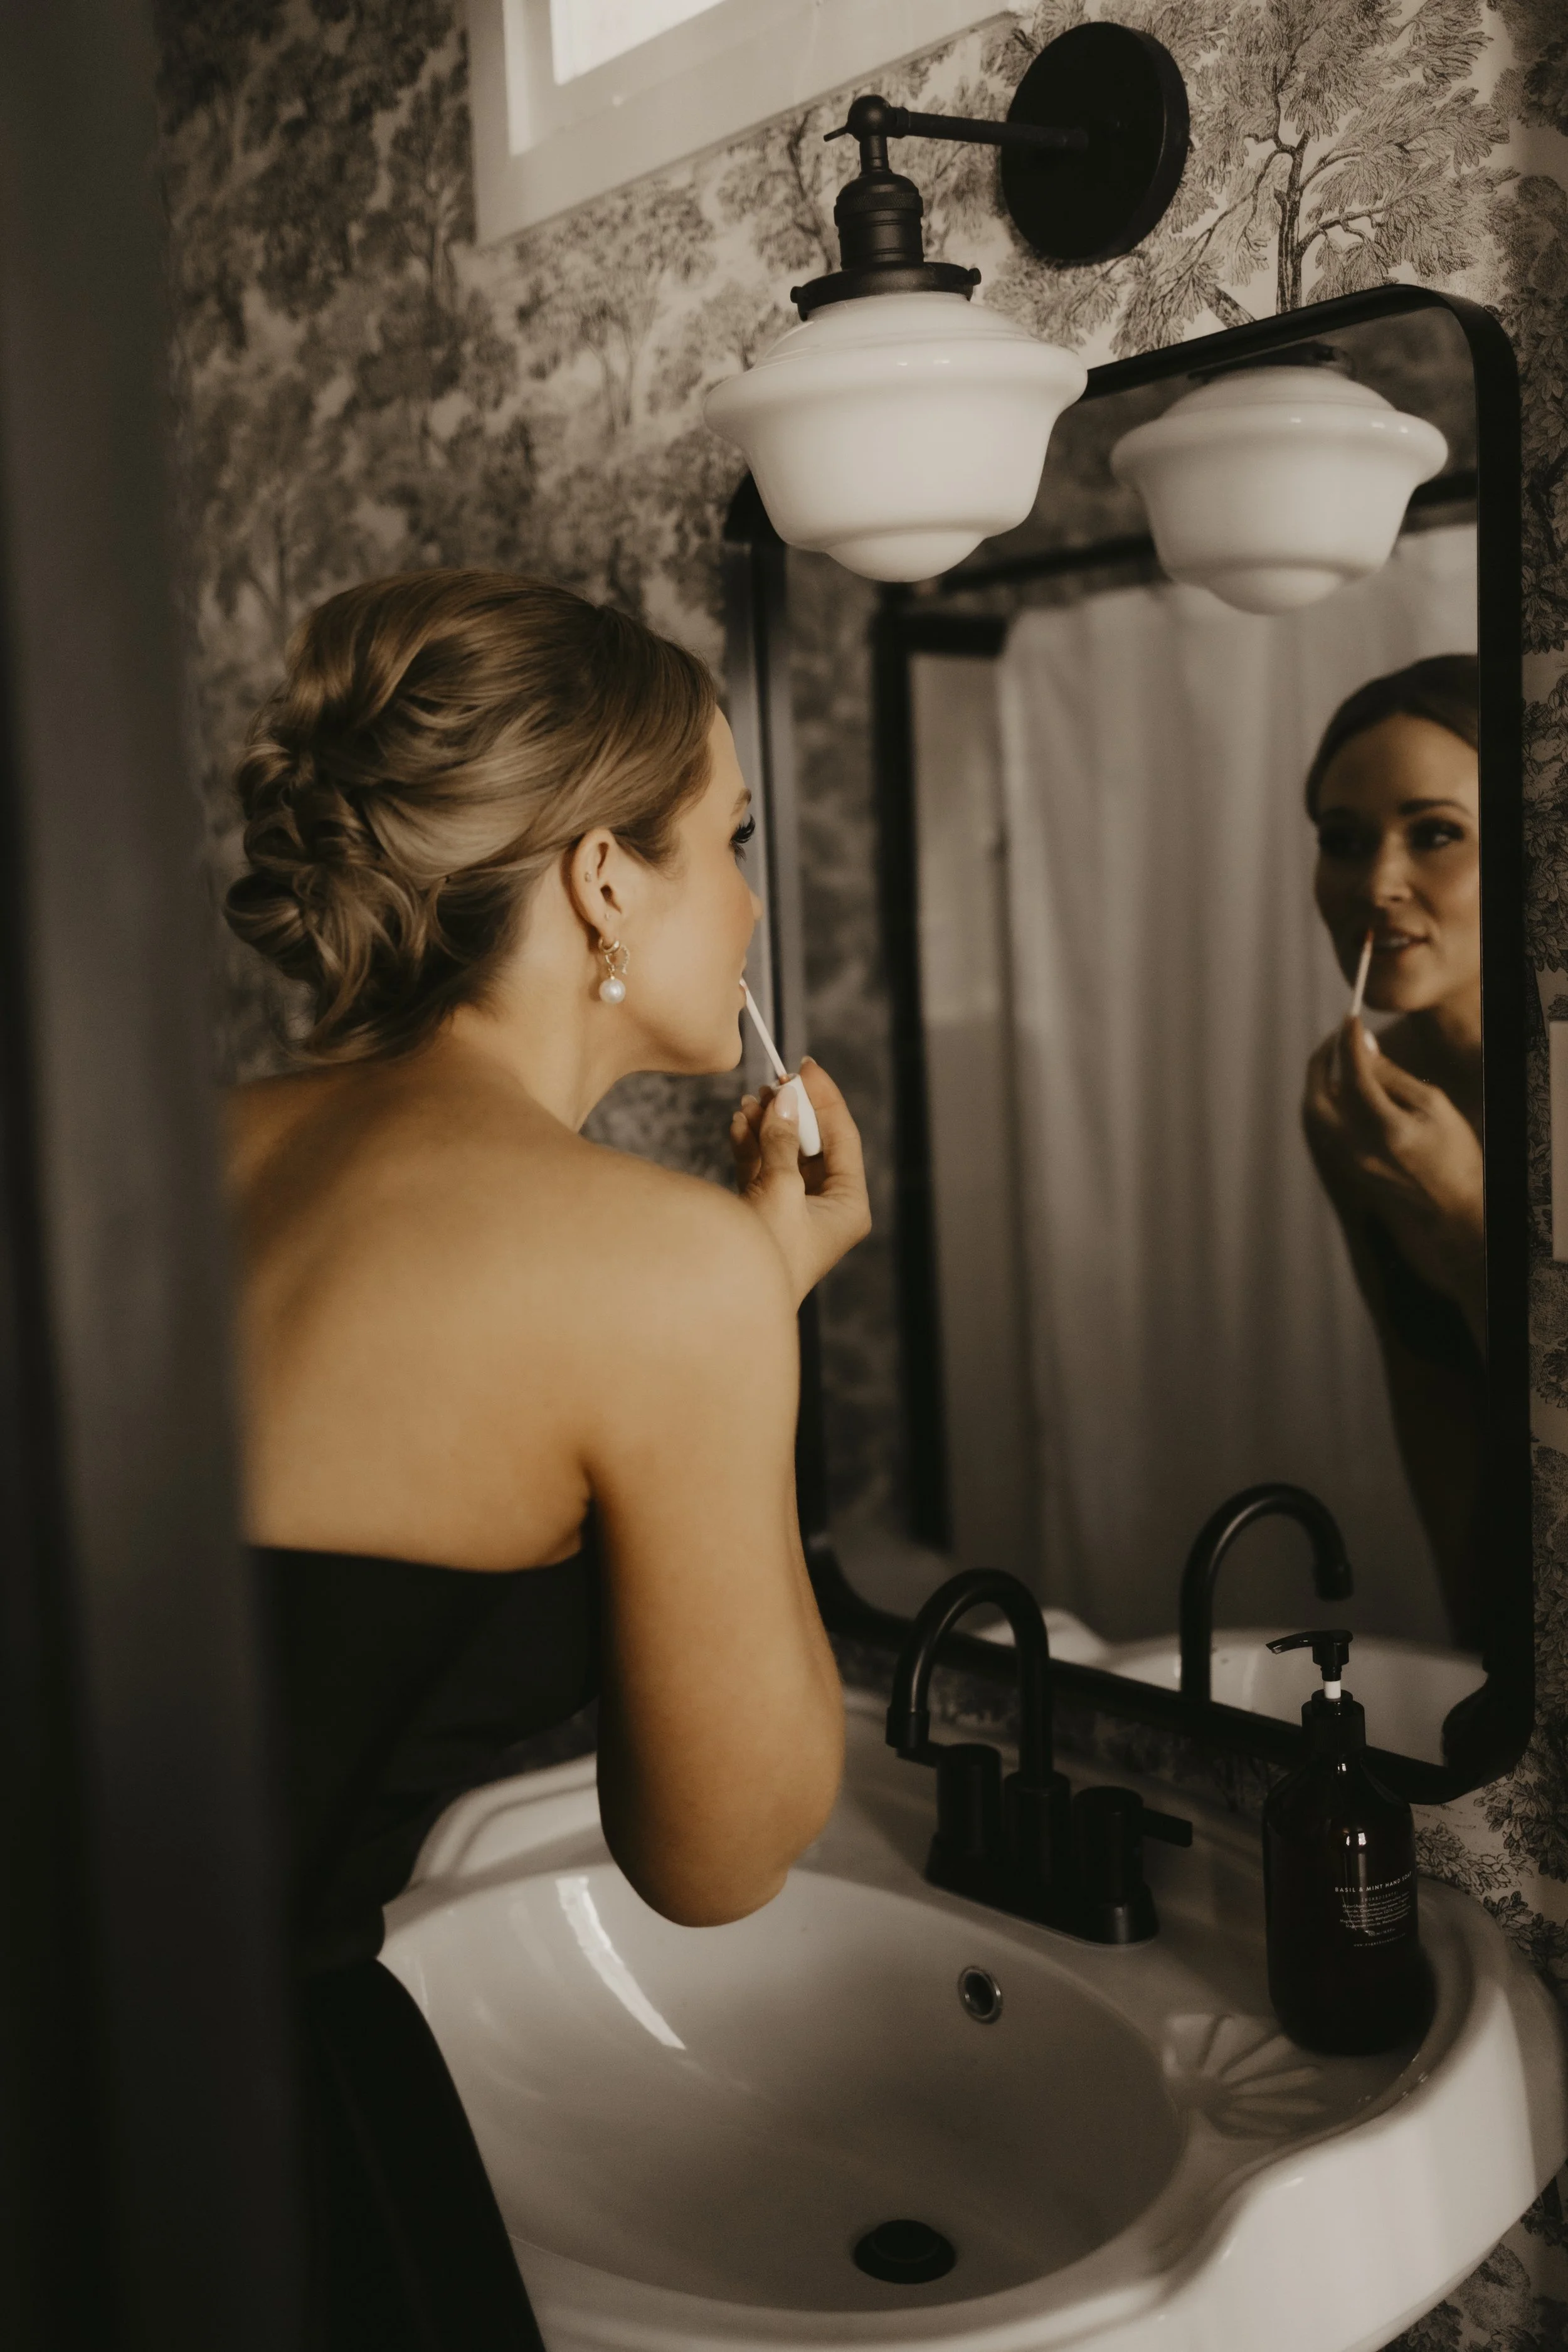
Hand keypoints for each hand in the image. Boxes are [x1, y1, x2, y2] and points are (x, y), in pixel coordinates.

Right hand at [729, 1057, 870, 1305]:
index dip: (825, 1099)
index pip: (843, 1138)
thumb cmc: (767, 1258)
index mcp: (849, 1206)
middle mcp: (826, 1207)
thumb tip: (784, 1100)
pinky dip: (750, 1147)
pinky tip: (737, 1125)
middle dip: (790, 1112)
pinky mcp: (766, 1213)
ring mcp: (795, 1210)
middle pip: (813, 1143)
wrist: (730, 1303)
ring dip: (767, 1127)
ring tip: (749, 1102)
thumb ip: (781, 1142)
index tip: (806, 1068)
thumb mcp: (779, 1192)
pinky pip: (763, 1170)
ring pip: (785, 1153)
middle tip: (771, 1083)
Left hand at [1303, 1017, 1484, 1335]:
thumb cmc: (1454, 1150)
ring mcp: (1349, 1161)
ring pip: (1316, 1113)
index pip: (1355, 1076)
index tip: (1350, 1018)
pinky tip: (1347, 1087)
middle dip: (1320, 1062)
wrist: (1453, 1206)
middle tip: (1335, 1037)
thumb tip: (1362, 1047)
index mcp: (1388, 1130)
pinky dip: (1328, 1101)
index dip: (1348, 1043)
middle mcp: (1360, 1148)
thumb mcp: (1433, 1105)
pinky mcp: (1347, 1167)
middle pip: (1318, 1097)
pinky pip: (1326, 1127)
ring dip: (1320, 1080)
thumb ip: (1393, 1077)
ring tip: (1340, 1057)